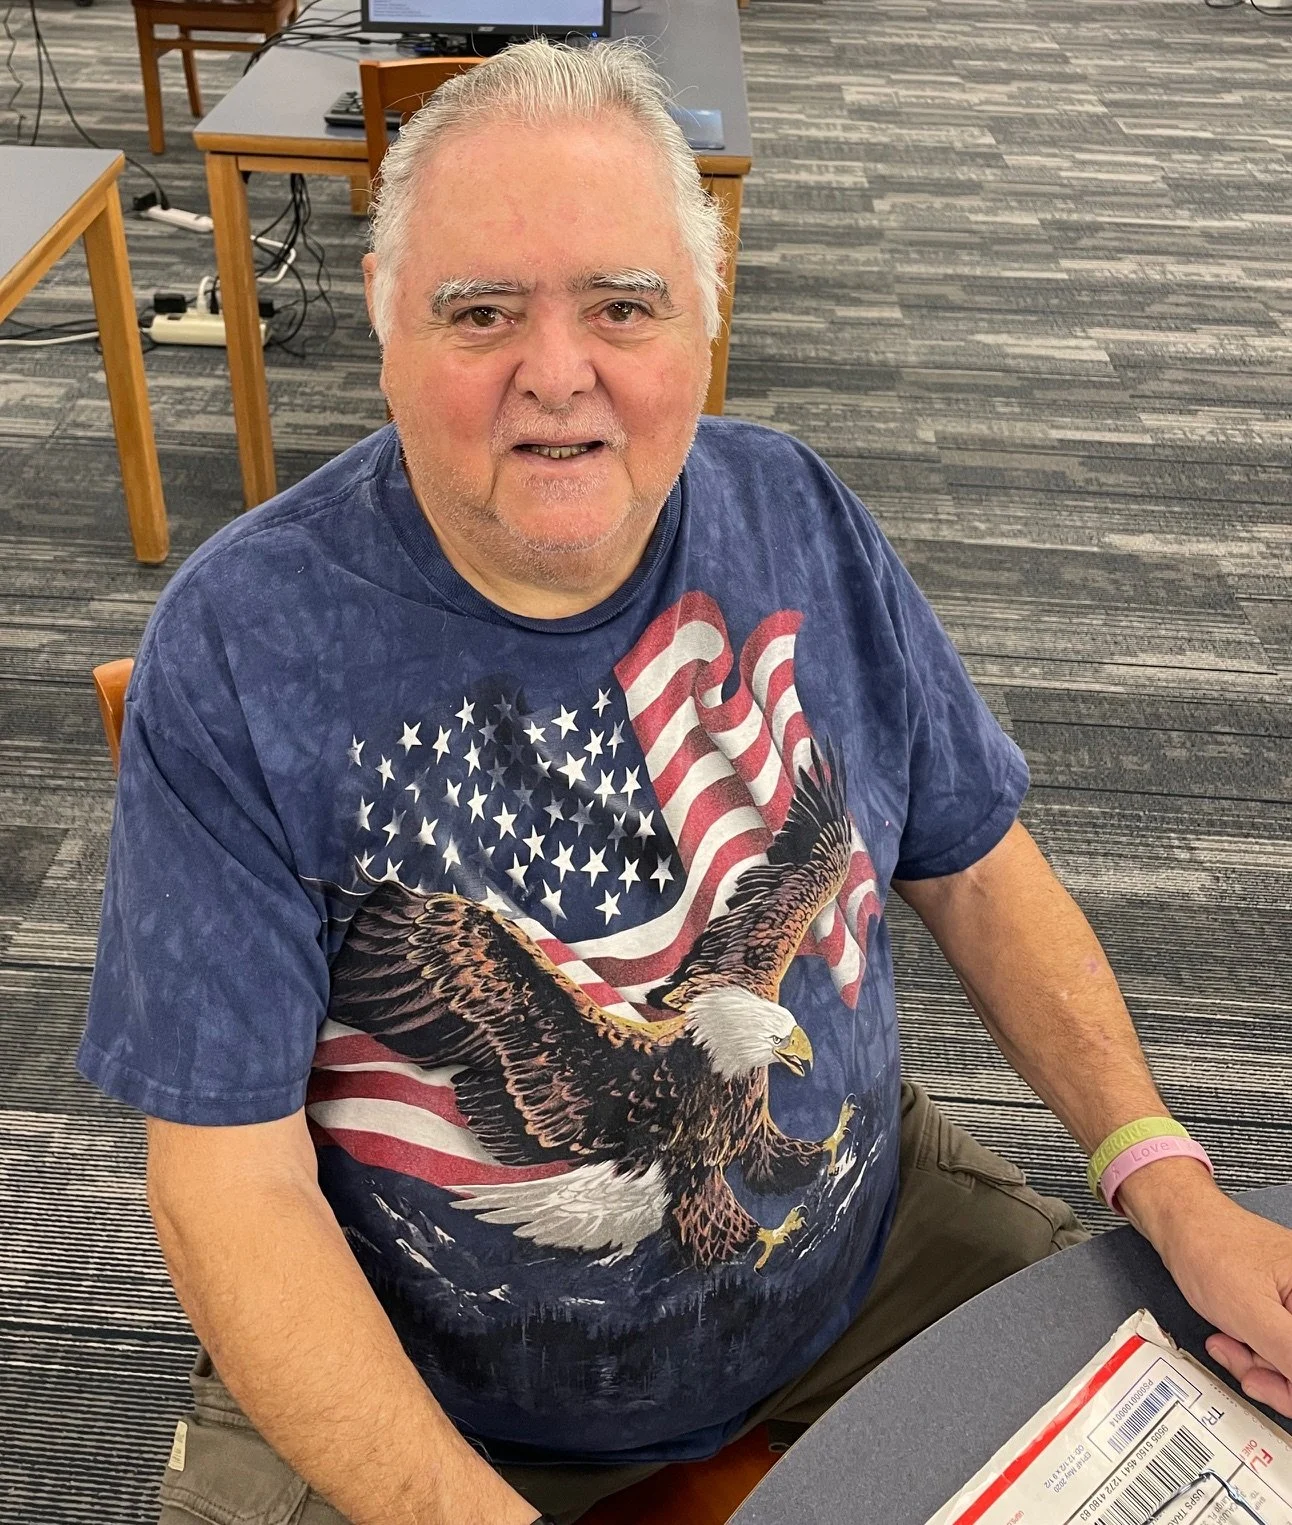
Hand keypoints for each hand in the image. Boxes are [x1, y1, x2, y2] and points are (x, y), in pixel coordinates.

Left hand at [1140, 1186, 1291, 1416]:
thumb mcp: (1253, 1315)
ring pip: (1288, 1359)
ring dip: (1256, 1361)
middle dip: (1273, 1373)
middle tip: (1246, 1368)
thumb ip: (1291, 1354)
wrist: (1179, 1222)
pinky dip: (1251, 1348)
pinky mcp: (1280, 1304)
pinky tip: (1231, 1336)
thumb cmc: (1209, 1249)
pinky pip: (1275, 1343)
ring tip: (1229, 1343)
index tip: (1270, 1382)